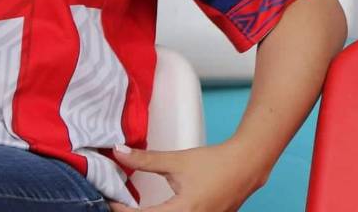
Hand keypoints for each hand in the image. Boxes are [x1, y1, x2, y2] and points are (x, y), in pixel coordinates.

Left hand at [109, 139, 268, 211]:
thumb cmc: (214, 163)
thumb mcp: (176, 160)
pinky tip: (156, 209)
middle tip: (121, 205)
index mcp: (183, 210)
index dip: (122, 210)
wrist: (245, 166)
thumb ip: (145, 160)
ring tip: (135, 207)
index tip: (111, 200)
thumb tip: (119, 152)